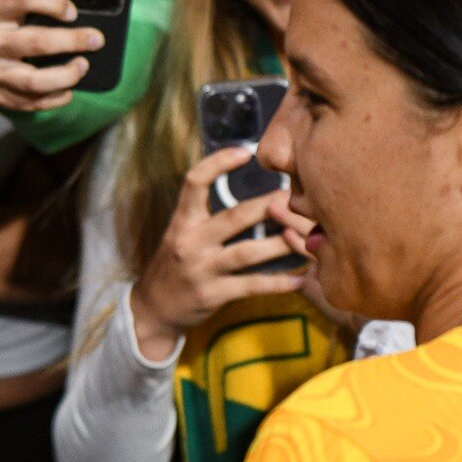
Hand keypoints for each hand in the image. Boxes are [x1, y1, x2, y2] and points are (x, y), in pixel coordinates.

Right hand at [0, 0, 104, 112]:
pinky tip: (69, 90)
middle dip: (72, 40)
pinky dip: (54, 98)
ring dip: (66, 75)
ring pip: (34, 80)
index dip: (53, 2)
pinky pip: (29, 102)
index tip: (73, 12)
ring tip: (83, 66)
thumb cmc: (0, 13)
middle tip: (96, 40)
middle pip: (36, 42)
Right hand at [131, 145, 311, 360]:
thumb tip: (251, 194)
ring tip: (308, 235)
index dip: (218, 163)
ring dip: (281, 243)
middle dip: (270, 205)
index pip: (194, 182)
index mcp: (182, 221)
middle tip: (298, 195)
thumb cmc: (176, 265)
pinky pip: (252, 286)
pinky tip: (301, 278)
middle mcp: (190, 241)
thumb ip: (207, 215)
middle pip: (235, 217)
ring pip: (248, 252)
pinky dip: (279, 283)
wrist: (154, 309)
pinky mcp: (213, 294)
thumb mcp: (181, 234)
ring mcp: (201, 269)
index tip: (246, 152)